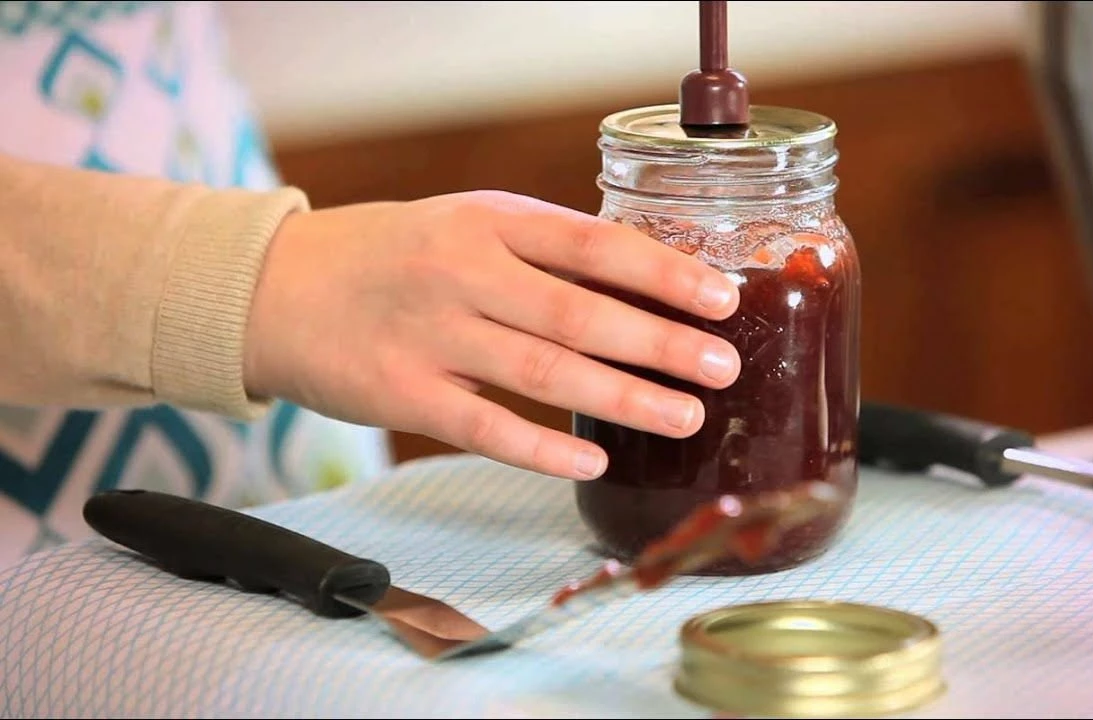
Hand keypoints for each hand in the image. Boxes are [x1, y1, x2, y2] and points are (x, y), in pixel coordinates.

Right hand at [243, 190, 740, 480]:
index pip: (594, 244)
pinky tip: (594, 460)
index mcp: (487, 222)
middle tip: (722, 366)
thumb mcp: (465, 225)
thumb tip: (644, 279)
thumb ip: (542, 249)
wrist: (278, 287)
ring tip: (685, 416)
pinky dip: (545, 448)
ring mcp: (430, 335)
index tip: (722, 297)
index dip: (664, 273)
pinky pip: (487, 428)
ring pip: (545, 372)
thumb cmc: (393, 255)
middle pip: (580, 312)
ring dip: (624, 398)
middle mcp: (462, 273)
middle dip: (662, 342)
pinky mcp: (402, 394)